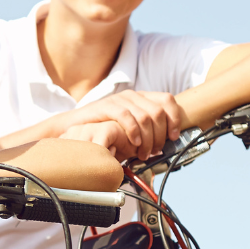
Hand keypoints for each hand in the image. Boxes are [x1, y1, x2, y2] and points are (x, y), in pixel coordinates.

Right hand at [63, 91, 185, 159]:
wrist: (75, 127)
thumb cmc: (105, 130)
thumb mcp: (131, 128)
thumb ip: (147, 130)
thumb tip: (166, 143)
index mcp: (142, 98)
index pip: (167, 100)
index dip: (174, 119)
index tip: (173, 137)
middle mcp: (133, 96)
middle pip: (158, 112)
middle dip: (159, 136)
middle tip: (154, 151)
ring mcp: (119, 99)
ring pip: (145, 117)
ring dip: (147, 139)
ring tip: (142, 152)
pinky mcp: (106, 106)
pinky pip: (127, 117)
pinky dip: (134, 132)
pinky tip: (133, 143)